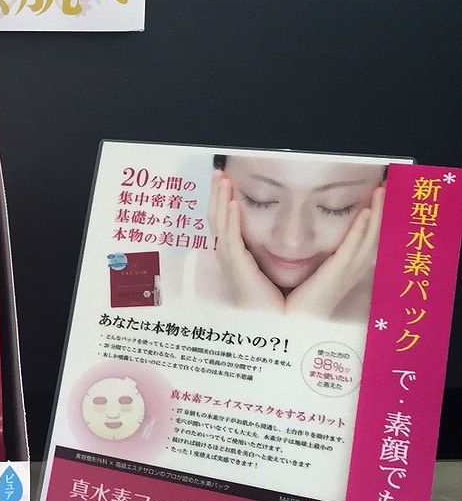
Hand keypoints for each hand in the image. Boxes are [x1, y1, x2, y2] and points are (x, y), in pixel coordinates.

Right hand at [210, 171, 285, 312]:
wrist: (277, 327)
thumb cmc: (277, 305)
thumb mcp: (271, 274)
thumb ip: (270, 257)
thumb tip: (283, 241)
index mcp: (236, 257)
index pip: (224, 222)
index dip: (221, 200)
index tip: (225, 181)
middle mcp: (229, 257)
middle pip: (216, 218)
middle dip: (216, 194)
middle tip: (218, 173)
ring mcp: (230, 262)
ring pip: (218, 224)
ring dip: (219, 200)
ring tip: (222, 180)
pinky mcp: (238, 268)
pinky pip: (229, 239)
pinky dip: (229, 219)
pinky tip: (231, 204)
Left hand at [285, 185, 385, 319]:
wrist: (290, 324)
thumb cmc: (296, 303)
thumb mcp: (312, 278)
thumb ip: (317, 263)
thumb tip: (315, 249)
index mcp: (346, 269)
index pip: (365, 239)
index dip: (374, 219)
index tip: (377, 198)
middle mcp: (352, 269)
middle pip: (374, 235)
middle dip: (381, 211)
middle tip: (386, 188)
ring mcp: (347, 271)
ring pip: (369, 237)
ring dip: (376, 213)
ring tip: (381, 192)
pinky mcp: (338, 273)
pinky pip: (353, 247)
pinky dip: (362, 230)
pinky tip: (366, 213)